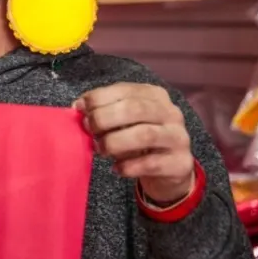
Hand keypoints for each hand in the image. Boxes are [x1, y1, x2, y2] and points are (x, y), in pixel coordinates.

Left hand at [74, 83, 194, 203]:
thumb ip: (105, 110)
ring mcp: (178, 137)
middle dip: (104, 118)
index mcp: (154, 95)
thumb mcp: (125, 120)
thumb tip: (78, 106)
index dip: (98, 98)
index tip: (79, 108)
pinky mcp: (179, 163)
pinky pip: (150, 163)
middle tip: (89, 129)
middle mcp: (170, 113)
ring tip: (100, 149)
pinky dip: (128, 166)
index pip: (125, 90)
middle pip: (135, 109)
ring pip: (144, 135)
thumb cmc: (140, 139)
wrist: (171, 169)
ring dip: (114, 142)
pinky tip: (117, 168)